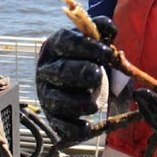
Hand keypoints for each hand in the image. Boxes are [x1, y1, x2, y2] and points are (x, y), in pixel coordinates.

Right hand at [35, 18, 115, 144]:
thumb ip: (102, 31)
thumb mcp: (93, 44)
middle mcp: (45, 69)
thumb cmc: (86, 59)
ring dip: (80, 102)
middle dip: (81, 73)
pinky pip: (62, 125)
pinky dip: (76, 127)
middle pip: (60, 71)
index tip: (108, 53)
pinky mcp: (52, 117)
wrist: (76, 84)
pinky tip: (88, 124)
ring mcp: (45, 94)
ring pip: (58, 100)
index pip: (66, 42)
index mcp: (54, 47)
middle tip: (98, 76)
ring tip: (95, 103)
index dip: (87, 47)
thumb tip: (111, 28)